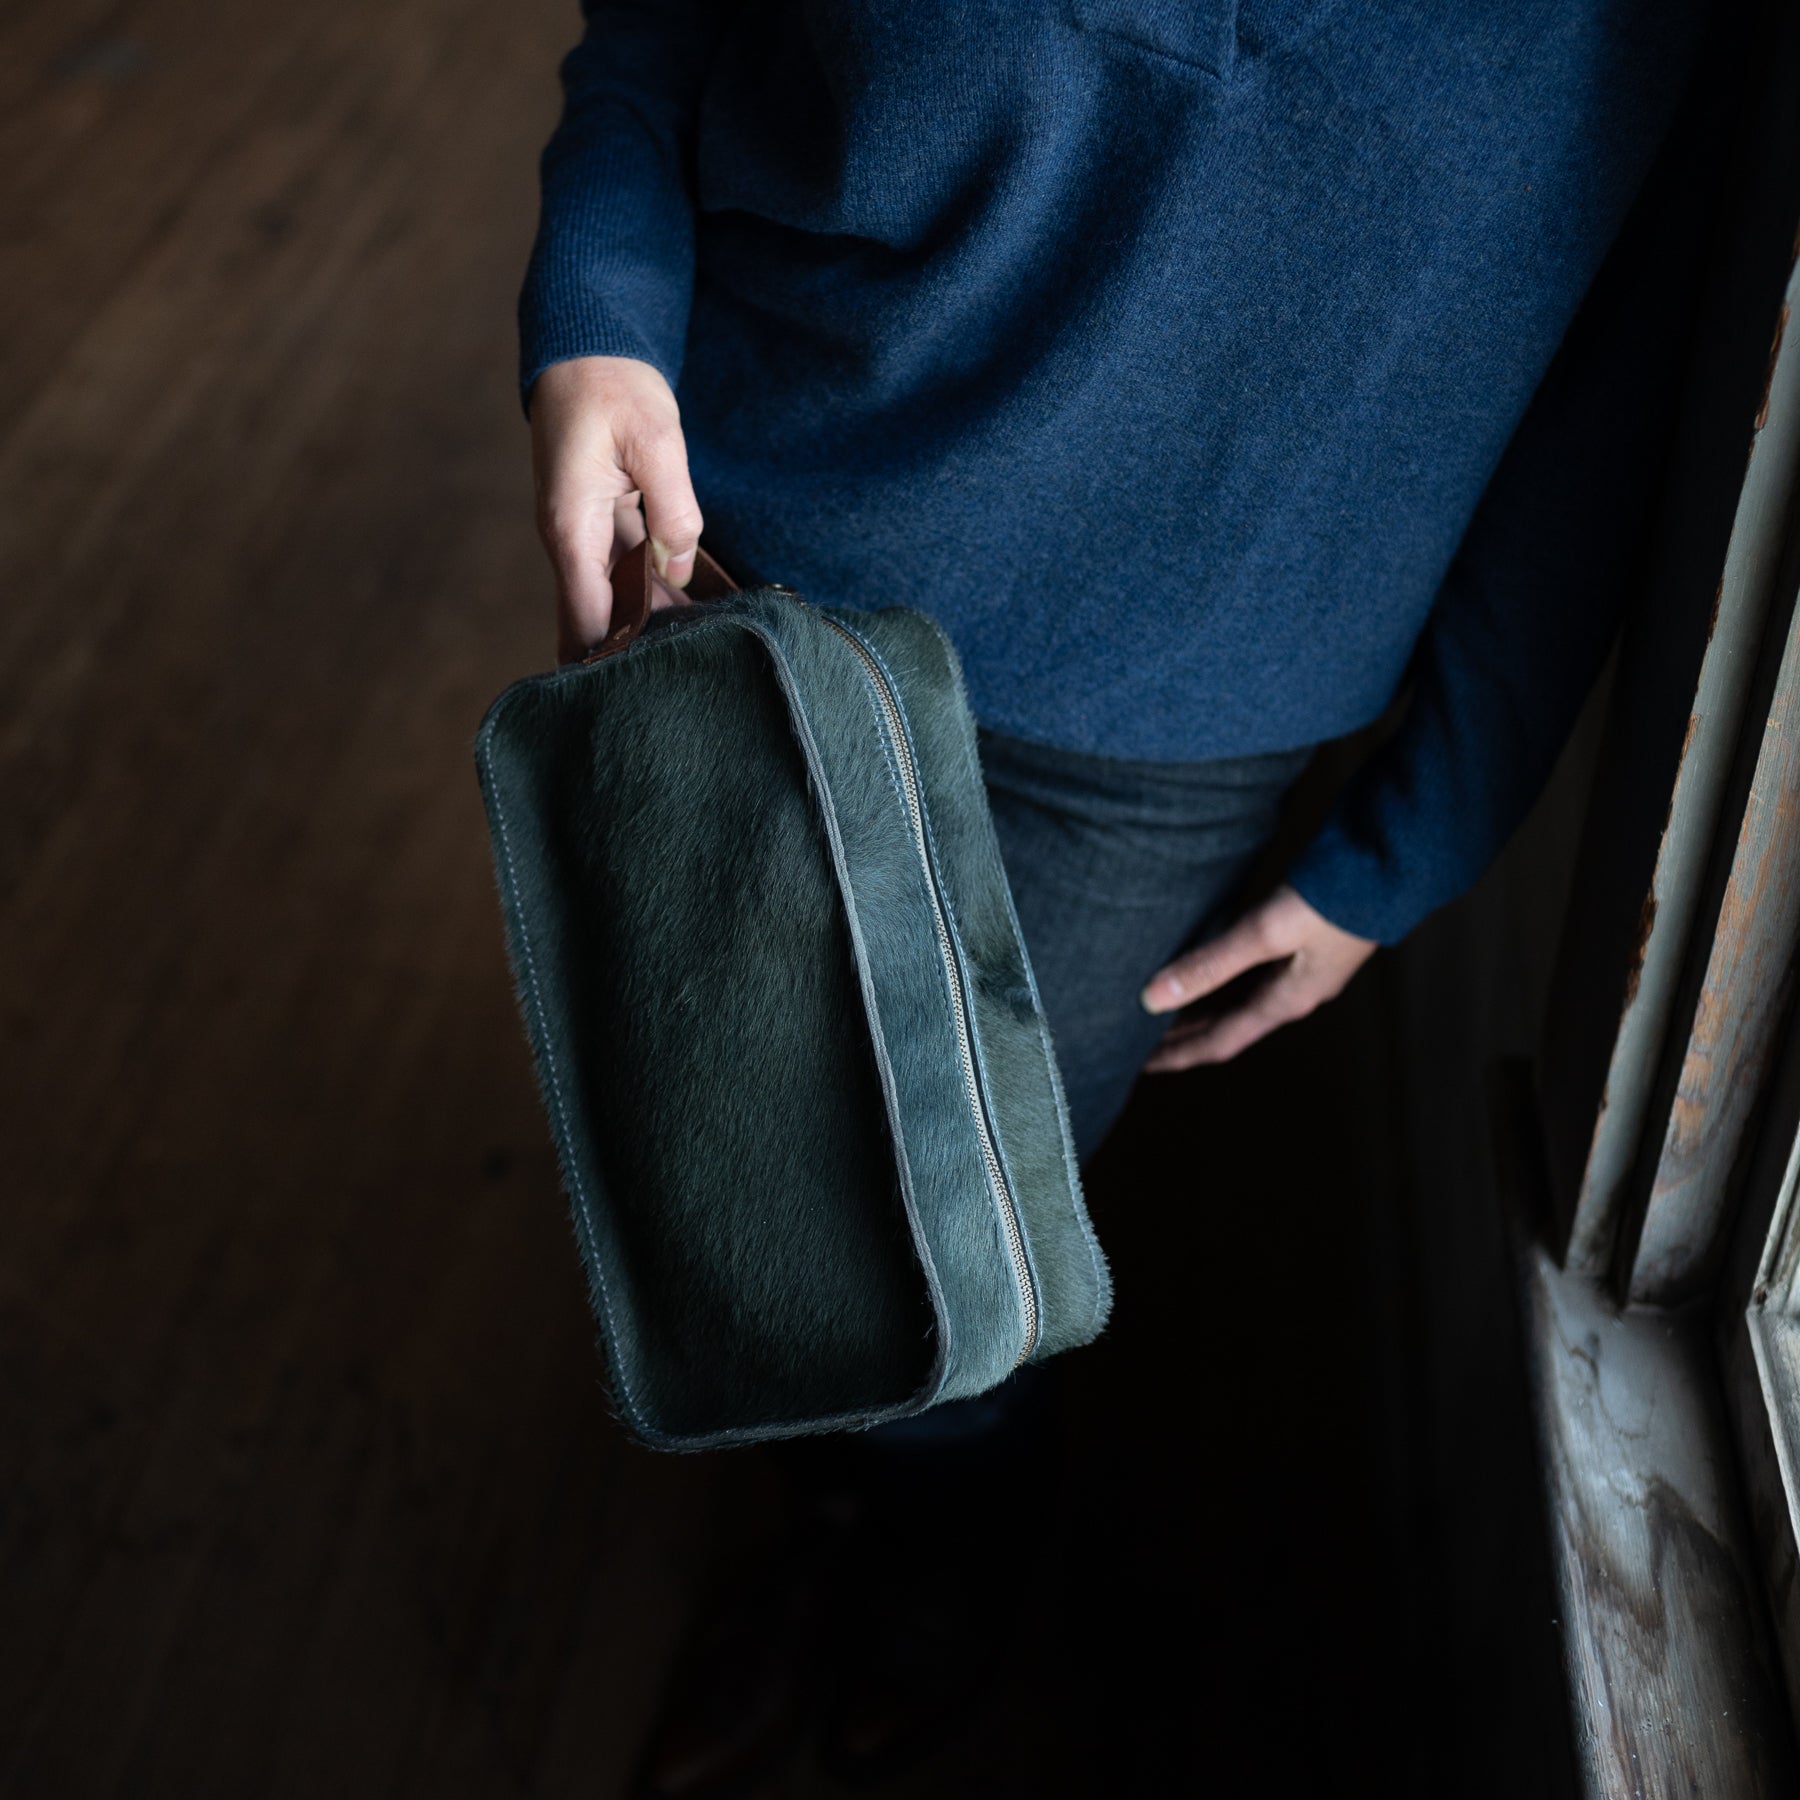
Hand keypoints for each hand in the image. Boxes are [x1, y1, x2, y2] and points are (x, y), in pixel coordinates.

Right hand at [530, 355, 703, 661]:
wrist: (586, 349)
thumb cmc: (612, 386)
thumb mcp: (654, 438)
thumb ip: (672, 507)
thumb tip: (676, 568)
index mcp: (571, 528)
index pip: (586, 617)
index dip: (613, 657)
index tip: (648, 688)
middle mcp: (571, 540)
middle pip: (599, 620)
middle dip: (637, 652)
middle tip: (690, 679)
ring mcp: (585, 535)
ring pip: (617, 599)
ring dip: (653, 624)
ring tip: (704, 652)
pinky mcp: (602, 526)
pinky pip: (628, 573)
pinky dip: (657, 593)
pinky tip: (696, 611)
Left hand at [1138, 883, 1375, 1068]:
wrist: (1391, 862)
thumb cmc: (1335, 898)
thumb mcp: (1265, 933)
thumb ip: (1210, 965)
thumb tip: (1152, 999)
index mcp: (1287, 1000)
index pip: (1220, 1041)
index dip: (1179, 1055)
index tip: (1140, 1065)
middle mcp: (1294, 992)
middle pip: (1227, 1024)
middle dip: (1185, 1034)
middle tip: (1139, 1038)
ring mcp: (1302, 967)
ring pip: (1239, 998)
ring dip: (1202, 1006)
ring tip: (1162, 1005)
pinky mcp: (1304, 940)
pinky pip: (1251, 972)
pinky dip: (1222, 978)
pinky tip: (1205, 966)